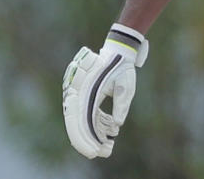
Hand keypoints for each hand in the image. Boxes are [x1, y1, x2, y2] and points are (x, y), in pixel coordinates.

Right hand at [62, 24, 147, 158]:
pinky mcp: (83, 96)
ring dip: (93, 134)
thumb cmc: (122, 67)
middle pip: (77, 125)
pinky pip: (86, 114)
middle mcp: (77, 94)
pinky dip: (96, 123)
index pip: (82, 121)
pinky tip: (109, 130)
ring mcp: (77, 95)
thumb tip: (117, 125)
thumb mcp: (126, 85)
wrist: (117, 51)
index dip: (87, 140)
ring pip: (81, 121)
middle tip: (102, 153)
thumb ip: (121, 104)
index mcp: (86, 91)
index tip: (96, 152)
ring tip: (109, 145)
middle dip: (88, 142)